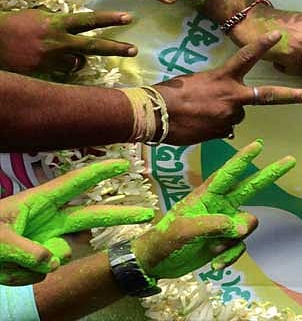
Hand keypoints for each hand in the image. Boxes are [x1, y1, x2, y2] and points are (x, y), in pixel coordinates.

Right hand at [0, 9, 135, 75]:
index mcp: (57, 23)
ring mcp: (52, 58)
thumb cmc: (14, 24)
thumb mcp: (39, 16)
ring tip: (69, 55)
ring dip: (79, 60)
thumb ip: (60, 21)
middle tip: (133, 50)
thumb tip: (77, 25)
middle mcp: (58, 41)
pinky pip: (62, 72)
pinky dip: (63, 68)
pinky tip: (52, 63)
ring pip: (79, 63)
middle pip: (94, 45)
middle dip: (116, 48)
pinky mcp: (44, 72)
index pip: (89, 20)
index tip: (129, 17)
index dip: (110, 19)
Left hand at [0, 160, 154, 285]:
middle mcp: (47, 221)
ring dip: (32, 264)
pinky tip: (4, 271)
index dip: (100, 172)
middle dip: (119, 215)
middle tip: (147, 213)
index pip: (75, 184)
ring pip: (59, 256)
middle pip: (91, 216)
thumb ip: (28, 250)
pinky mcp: (38, 264)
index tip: (124, 163)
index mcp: (39, 202)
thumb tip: (54, 263)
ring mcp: (44, 242)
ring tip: (3, 263)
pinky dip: (22, 276)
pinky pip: (42, 274)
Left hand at [132, 139, 292, 277]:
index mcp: (206, 196)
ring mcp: (224, 224)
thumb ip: (212, 224)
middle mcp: (220, 206)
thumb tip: (240, 228)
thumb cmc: (163, 241)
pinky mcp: (225, 242)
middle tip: (290, 160)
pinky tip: (214, 263)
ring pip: (247, 225)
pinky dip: (229, 257)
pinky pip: (240, 247)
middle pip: (250, 187)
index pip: (228, 174)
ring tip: (212, 250)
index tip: (258, 144)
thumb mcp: (183, 230)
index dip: (243, 159)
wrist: (156, 265)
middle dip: (270, 174)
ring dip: (232, 241)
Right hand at [154, 31, 301, 143]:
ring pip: (237, 115)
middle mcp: (232, 97)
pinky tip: (198, 124)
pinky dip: (215, 127)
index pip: (246, 57)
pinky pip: (224, 129)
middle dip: (291, 96)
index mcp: (223, 77)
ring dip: (225, 114)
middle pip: (267, 96)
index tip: (279, 35)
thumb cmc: (169, 93)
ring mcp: (229, 117)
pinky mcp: (222, 133)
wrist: (153, 115)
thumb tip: (227, 109)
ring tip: (201, 113)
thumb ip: (217, 90)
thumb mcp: (196, 83)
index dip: (263, 45)